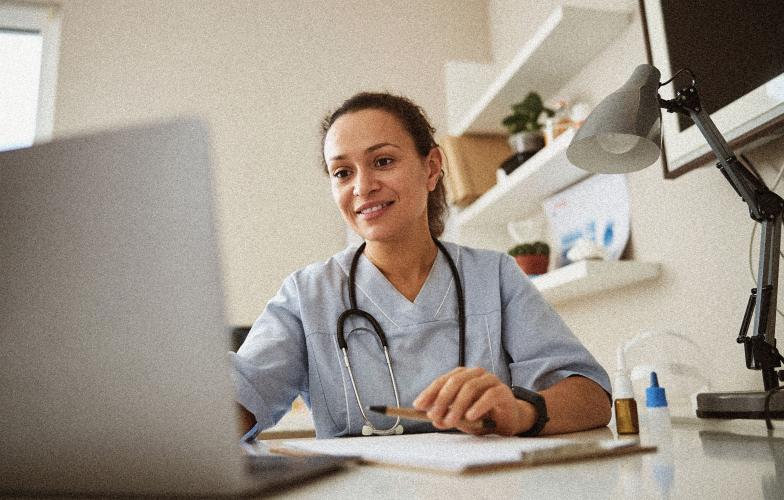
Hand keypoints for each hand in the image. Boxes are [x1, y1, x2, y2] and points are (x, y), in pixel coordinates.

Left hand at [412, 367, 534, 435]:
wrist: (509, 419)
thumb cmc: (482, 416)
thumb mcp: (461, 418)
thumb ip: (448, 417)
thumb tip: (434, 419)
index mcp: (462, 376)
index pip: (443, 380)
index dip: (429, 392)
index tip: (418, 405)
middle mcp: (475, 374)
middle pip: (455, 381)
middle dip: (441, 399)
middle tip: (433, 415)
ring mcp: (490, 380)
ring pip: (470, 387)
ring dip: (458, 405)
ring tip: (450, 421)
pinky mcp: (503, 391)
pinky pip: (489, 396)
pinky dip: (478, 406)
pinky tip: (470, 416)